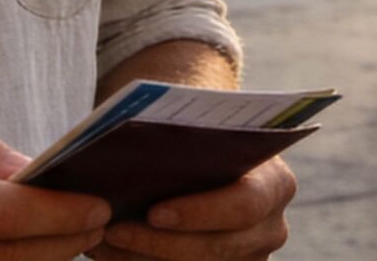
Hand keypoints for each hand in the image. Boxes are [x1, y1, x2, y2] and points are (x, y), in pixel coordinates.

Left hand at [94, 156, 293, 259]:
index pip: (244, 205)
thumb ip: (182, 140)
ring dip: (144, 258)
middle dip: (160, 244)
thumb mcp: (199, 129)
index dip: (199, 213)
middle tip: (112, 230)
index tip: (153, 212)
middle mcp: (270, 230)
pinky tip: (108, 251)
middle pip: (217, 249)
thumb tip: (129, 151)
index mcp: (277, 184)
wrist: (210, 156)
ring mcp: (250, 260)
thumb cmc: (201, 137)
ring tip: (100, 240)